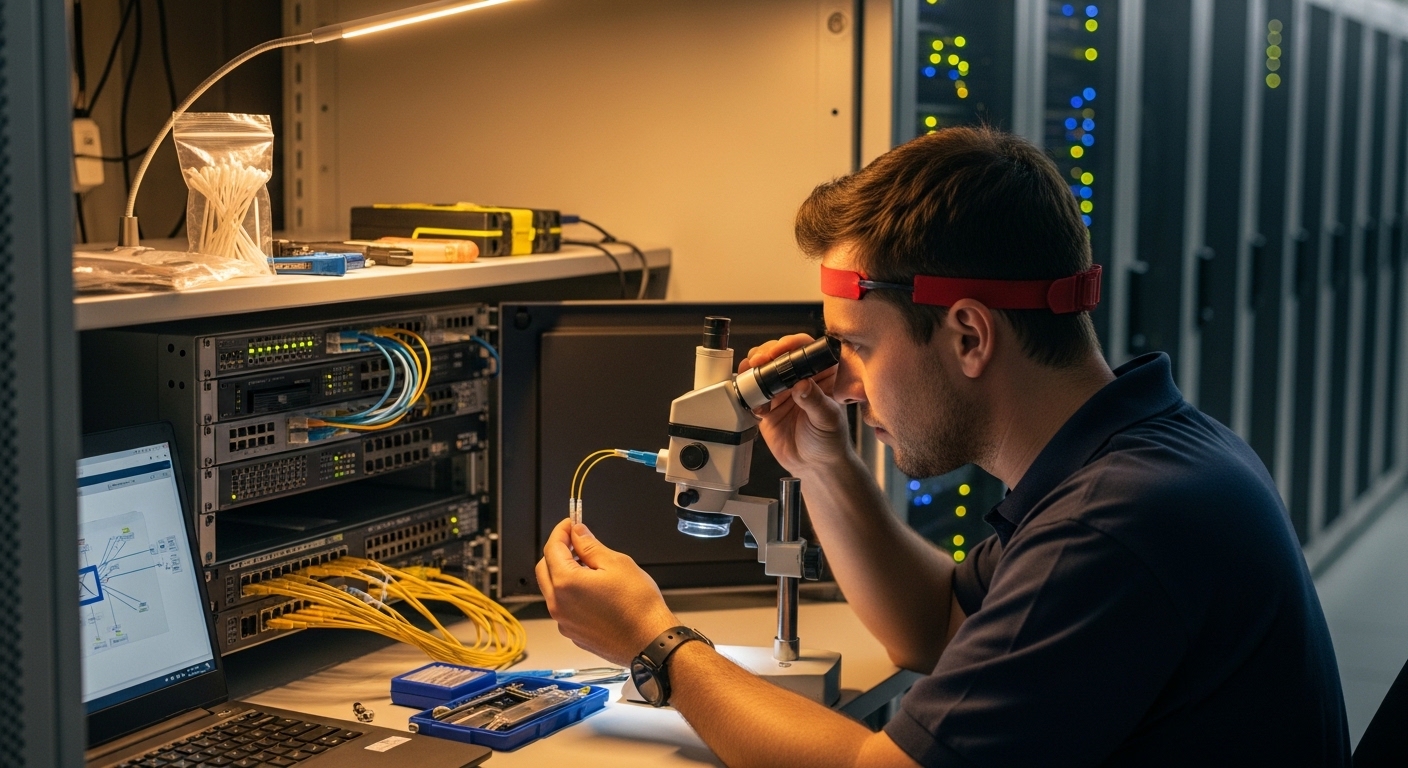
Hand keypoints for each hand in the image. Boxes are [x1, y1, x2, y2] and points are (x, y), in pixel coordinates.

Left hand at [535, 519, 679, 665]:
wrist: (650, 641)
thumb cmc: (638, 606)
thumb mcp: (617, 563)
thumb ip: (590, 546)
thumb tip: (578, 534)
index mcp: (566, 583)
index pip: (552, 548)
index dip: (561, 532)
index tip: (570, 524)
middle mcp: (558, 604)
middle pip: (544, 568)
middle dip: (557, 552)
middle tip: (577, 542)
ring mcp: (564, 622)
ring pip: (552, 589)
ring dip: (562, 573)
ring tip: (589, 567)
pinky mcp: (573, 633)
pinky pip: (563, 607)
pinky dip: (570, 594)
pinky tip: (592, 590)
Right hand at [740, 334, 852, 475]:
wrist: (814, 466)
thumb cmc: (830, 442)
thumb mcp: (827, 420)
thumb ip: (815, 401)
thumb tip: (802, 384)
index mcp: (822, 375)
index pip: (807, 349)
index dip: (792, 344)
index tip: (781, 350)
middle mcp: (800, 377)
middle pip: (780, 354)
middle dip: (767, 353)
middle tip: (760, 361)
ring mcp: (782, 390)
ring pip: (763, 368)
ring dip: (753, 368)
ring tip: (751, 373)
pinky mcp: (767, 405)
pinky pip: (752, 392)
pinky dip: (748, 392)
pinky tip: (755, 403)